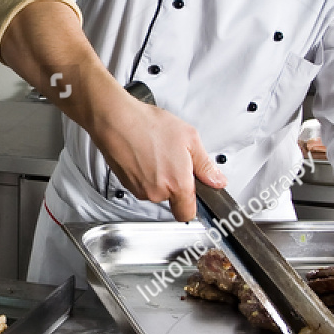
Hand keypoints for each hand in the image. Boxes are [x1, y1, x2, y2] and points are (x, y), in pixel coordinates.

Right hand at [92, 92, 225, 220]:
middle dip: (175, 183)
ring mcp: (139, 189)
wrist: (116, 120)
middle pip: (171, 200)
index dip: (192, 204)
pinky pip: (142, 185)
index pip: (187, 214)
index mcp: (177, 184)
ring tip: (157, 152)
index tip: (193, 193)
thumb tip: (217, 181)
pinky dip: (145, 173)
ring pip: (156, 191)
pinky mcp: (126, 184)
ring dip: (159, 177)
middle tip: (174, 159)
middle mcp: (157, 192)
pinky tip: (145, 154)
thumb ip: (205, 165)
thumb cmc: (149, 126)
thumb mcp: (189, 139)